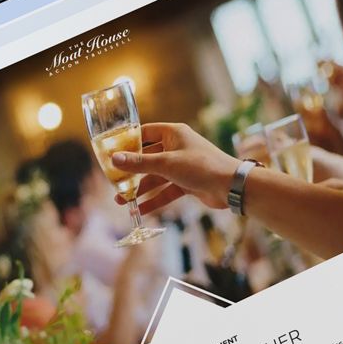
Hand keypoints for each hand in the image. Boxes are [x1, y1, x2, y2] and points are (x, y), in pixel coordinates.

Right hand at [124, 121, 238, 214]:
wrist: (231, 187)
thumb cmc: (201, 166)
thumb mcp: (166, 164)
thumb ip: (139, 163)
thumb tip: (114, 159)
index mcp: (173, 133)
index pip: (144, 134)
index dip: (128, 143)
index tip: (111, 153)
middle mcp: (177, 147)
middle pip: (148, 158)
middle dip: (131, 172)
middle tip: (114, 182)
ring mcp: (182, 166)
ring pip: (156, 177)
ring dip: (140, 189)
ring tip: (122, 201)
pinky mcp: (187, 183)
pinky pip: (166, 191)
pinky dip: (155, 200)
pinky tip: (140, 211)